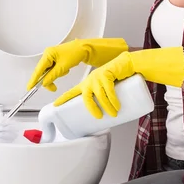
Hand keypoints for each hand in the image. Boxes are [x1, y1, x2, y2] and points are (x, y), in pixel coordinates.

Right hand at [26, 38, 127, 91]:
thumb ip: (52, 76)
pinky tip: (66, 68)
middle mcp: (48, 55)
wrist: (85, 49)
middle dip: (49, 79)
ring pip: (49, 72)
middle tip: (53, 88)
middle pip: (43, 72)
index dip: (33, 80)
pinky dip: (59, 72)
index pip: (38, 69)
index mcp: (48, 54)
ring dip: (56, 75)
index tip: (29, 88)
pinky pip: (54, 70)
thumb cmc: (75, 53)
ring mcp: (52, 57)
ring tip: (65, 70)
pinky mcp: (56, 59)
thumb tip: (44, 83)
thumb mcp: (63, 67)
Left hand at [53, 47, 183, 118]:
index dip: (63, 99)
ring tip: (114, 114)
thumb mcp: (108, 91)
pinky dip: (114, 100)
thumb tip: (108, 119)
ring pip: (100, 96)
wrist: (128, 65)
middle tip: (98, 117)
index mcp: (87, 85)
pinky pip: (109, 90)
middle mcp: (90, 80)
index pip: (72, 92)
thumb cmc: (118, 80)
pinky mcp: (107, 73)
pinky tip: (117, 106)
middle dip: (91, 109)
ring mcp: (97, 76)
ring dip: (107, 107)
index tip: (55, 106)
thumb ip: (105, 101)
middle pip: (85, 97)